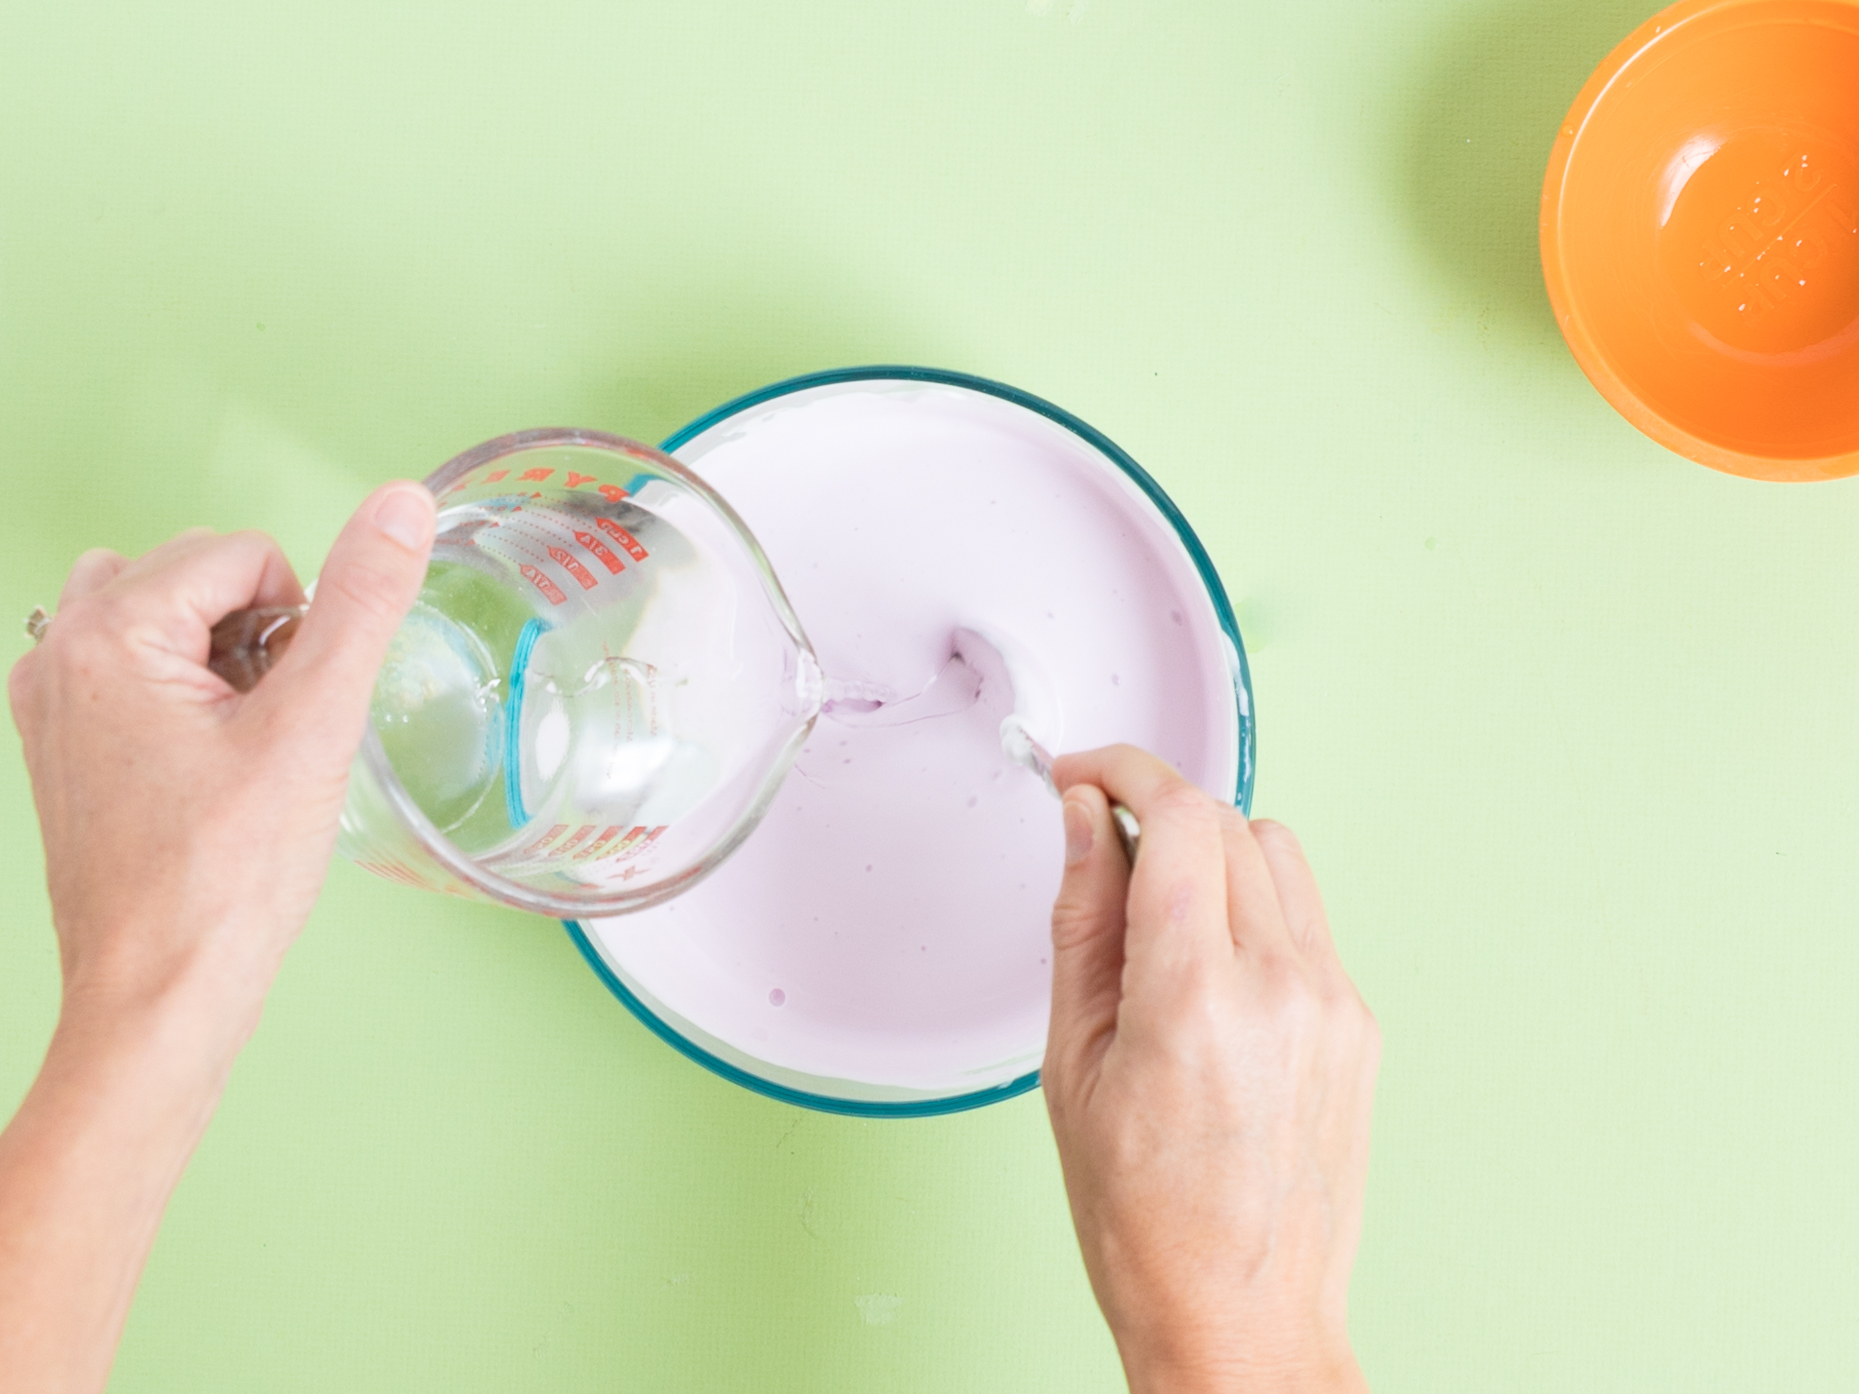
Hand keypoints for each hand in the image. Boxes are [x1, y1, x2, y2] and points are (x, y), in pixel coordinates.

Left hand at [10, 483, 433, 1043]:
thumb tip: (402, 503)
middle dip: (257, 637)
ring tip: (239, 749)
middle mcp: (60, 653)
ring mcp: (54, 702)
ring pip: (169, 617)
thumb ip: (359, 604)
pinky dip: (189, 697)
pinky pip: (142, 670)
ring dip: (222, 661)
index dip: (297, 624)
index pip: (243, 552)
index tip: (288, 711)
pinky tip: (212, 771)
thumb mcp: (313, 729)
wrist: (159, 996)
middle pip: (201, 576)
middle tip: (268, 736)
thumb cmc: (221, 881)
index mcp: (108, 633)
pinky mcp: (66, 745)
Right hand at [1043, 746, 1378, 1393]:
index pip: (1179, 815)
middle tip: (1103, 842)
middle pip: (1226, 819)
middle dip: (1156, 807)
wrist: (1243, 1318)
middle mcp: (1283, 987)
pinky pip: (1307, 917)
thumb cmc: (1144, 1221)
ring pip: (1277, 852)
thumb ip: (1083, 922)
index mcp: (1196, 998)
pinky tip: (1209, 967)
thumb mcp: (1072, 1065)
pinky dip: (1252, 907)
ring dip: (1211, 850)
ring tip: (1160, 913)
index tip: (1082, 773)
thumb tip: (1086, 823)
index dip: (1122, 770)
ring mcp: (1335, 1004)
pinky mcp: (1360, 1023)